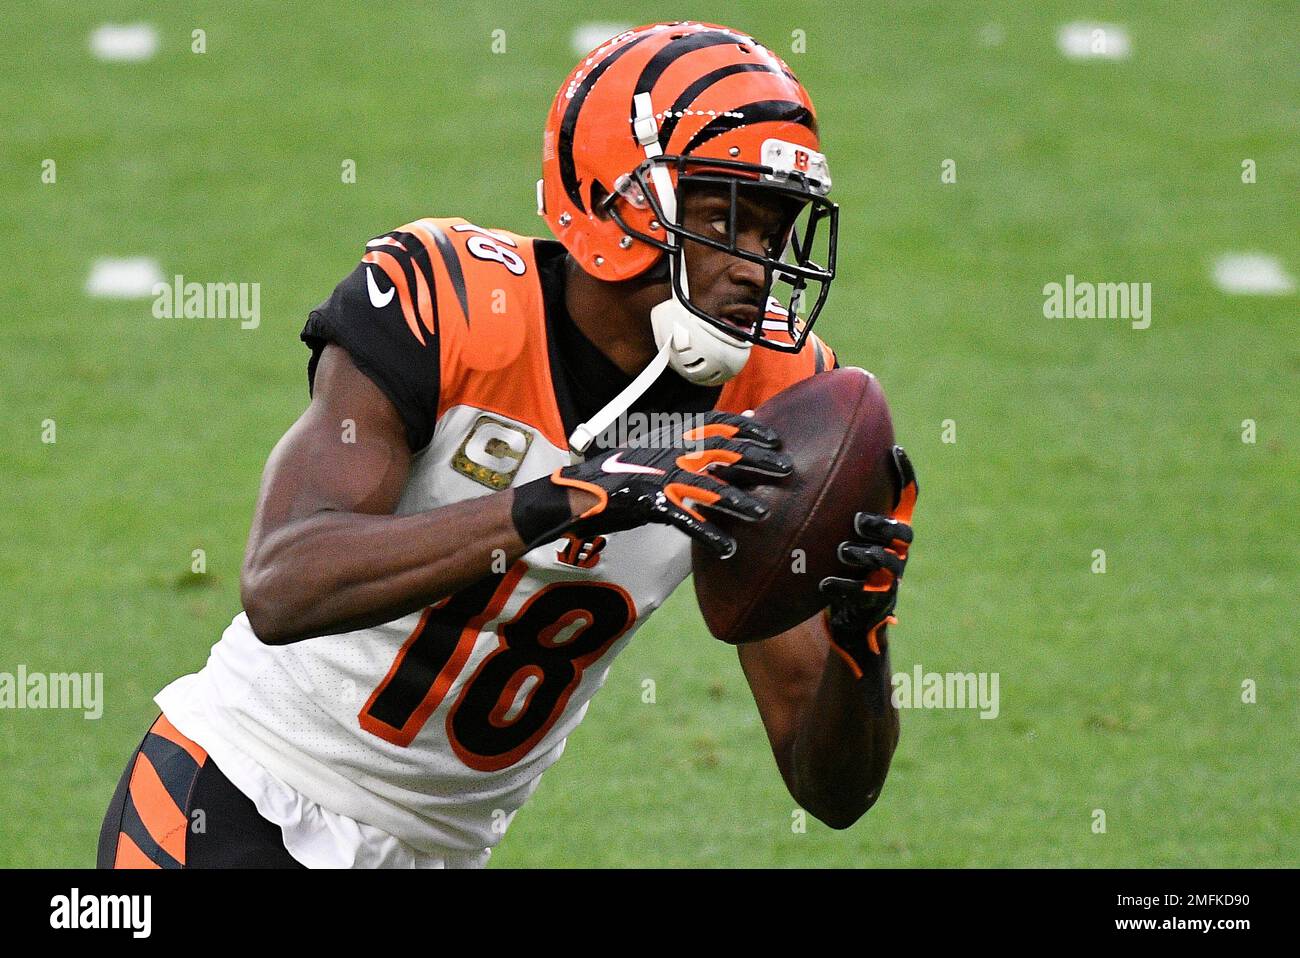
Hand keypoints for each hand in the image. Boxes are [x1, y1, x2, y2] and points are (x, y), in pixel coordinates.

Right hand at [512, 411, 791, 556]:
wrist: (576, 493)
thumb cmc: (619, 476)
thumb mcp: (655, 453)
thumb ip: (689, 446)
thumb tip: (732, 435)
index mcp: (671, 438)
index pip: (718, 426)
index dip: (749, 431)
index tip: (776, 439)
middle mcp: (668, 453)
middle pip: (721, 453)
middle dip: (756, 461)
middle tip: (787, 470)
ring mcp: (657, 478)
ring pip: (707, 487)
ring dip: (737, 500)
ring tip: (763, 513)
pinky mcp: (647, 504)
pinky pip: (684, 519)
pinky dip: (707, 533)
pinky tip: (727, 547)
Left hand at [819, 445, 917, 676]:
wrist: (849, 614)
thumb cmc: (841, 562)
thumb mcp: (840, 532)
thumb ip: (832, 506)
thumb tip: (802, 465)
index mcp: (890, 527)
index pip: (906, 496)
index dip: (904, 474)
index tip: (896, 450)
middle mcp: (897, 548)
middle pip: (902, 530)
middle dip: (881, 524)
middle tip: (857, 520)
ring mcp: (890, 576)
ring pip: (886, 560)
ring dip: (863, 553)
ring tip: (842, 551)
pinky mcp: (877, 601)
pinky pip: (864, 592)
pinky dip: (844, 586)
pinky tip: (825, 583)